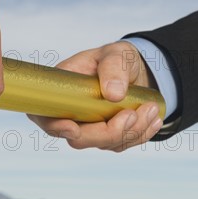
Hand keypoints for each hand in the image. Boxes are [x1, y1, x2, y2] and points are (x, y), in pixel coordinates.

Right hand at [28, 41, 163, 151]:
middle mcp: (70, 114)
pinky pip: (121, 144)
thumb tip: (113, 93)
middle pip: (79, 139)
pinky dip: (140, 134)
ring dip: (131, 130)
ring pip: (105, 143)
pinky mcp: (107, 137)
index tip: (73, 127)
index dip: (54, 127)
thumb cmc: (117, 59)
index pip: (44, 116)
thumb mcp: (116, 54)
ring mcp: (88, 128)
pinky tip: (152, 118)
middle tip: (133, 113)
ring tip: (151, 107)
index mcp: (62, 92)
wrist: (135, 71)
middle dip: (109, 131)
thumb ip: (113, 68)